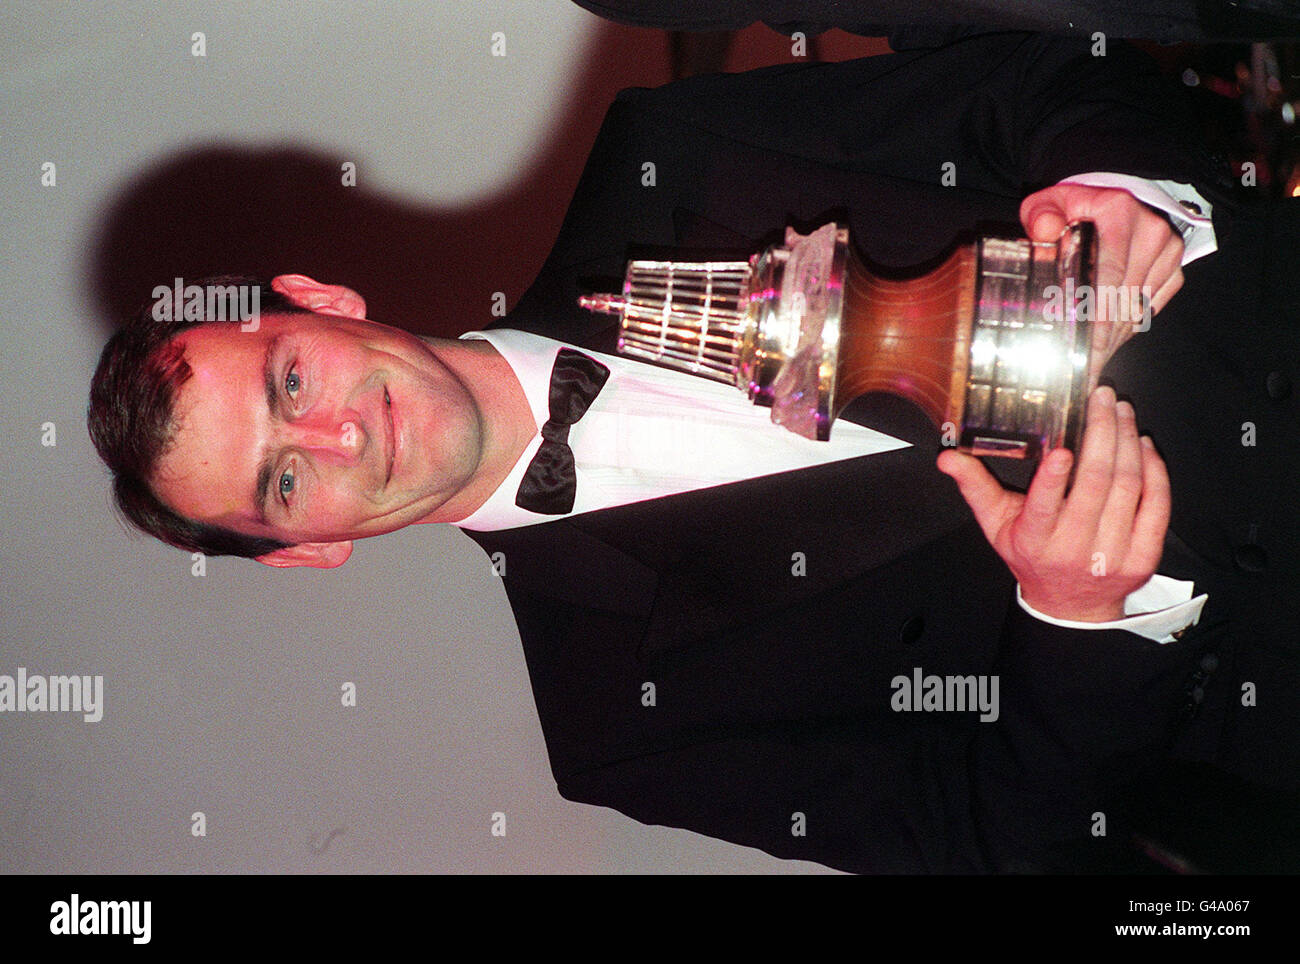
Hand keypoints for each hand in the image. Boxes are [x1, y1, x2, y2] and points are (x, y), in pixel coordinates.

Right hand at [936, 387, 1169, 621]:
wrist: (1071, 606)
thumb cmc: (1032, 558)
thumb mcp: (996, 525)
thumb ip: (976, 487)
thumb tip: (948, 458)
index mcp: (1035, 540)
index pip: (1043, 508)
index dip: (1054, 479)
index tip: (1061, 449)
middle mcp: (1075, 548)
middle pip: (1096, 485)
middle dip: (1102, 434)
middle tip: (1103, 400)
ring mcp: (1113, 554)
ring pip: (1128, 488)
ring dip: (1128, 443)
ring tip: (1121, 413)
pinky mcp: (1143, 556)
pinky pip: (1156, 506)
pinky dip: (1154, 471)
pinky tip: (1143, 446)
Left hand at [1020, 183, 1184, 390]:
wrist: (1113, 203)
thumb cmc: (1076, 209)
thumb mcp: (1050, 204)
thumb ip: (1041, 215)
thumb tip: (1044, 231)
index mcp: (1119, 213)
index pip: (1107, 276)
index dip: (1093, 317)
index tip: (1081, 348)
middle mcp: (1151, 232)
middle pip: (1122, 300)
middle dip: (1098, 339)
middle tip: (1077, 368)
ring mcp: (1168, 252)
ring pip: (1137, 311)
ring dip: (1111, 339)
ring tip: (1088, 361)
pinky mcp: (1174, 270)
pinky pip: (1150, 311)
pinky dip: (1126, 329)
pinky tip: (1106, 341)